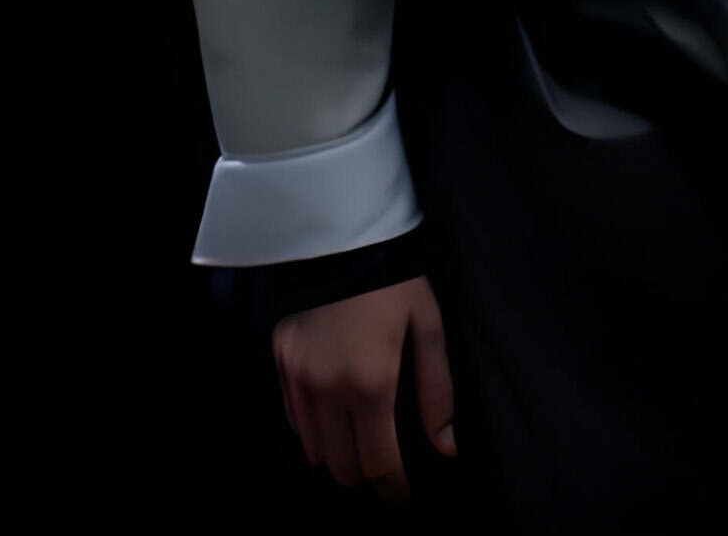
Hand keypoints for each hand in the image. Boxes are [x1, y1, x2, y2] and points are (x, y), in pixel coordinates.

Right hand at [271, 274, 457, 505]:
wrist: (341, 234)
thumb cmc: (395, 279)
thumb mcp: (427, 327)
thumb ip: (437, 391)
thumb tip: (446, 446)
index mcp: (371, 384)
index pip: (378, 464)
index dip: (393, 487)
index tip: (402, 494)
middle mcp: (328, 389)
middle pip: (343, 466)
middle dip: (367, 473)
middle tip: (383, 464)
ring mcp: (299, 377)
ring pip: (314, 449)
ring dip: (337, 455)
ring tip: (358, 442)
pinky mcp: (281, 361)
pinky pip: (294, 419)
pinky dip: (313, 429)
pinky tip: (332, 416)